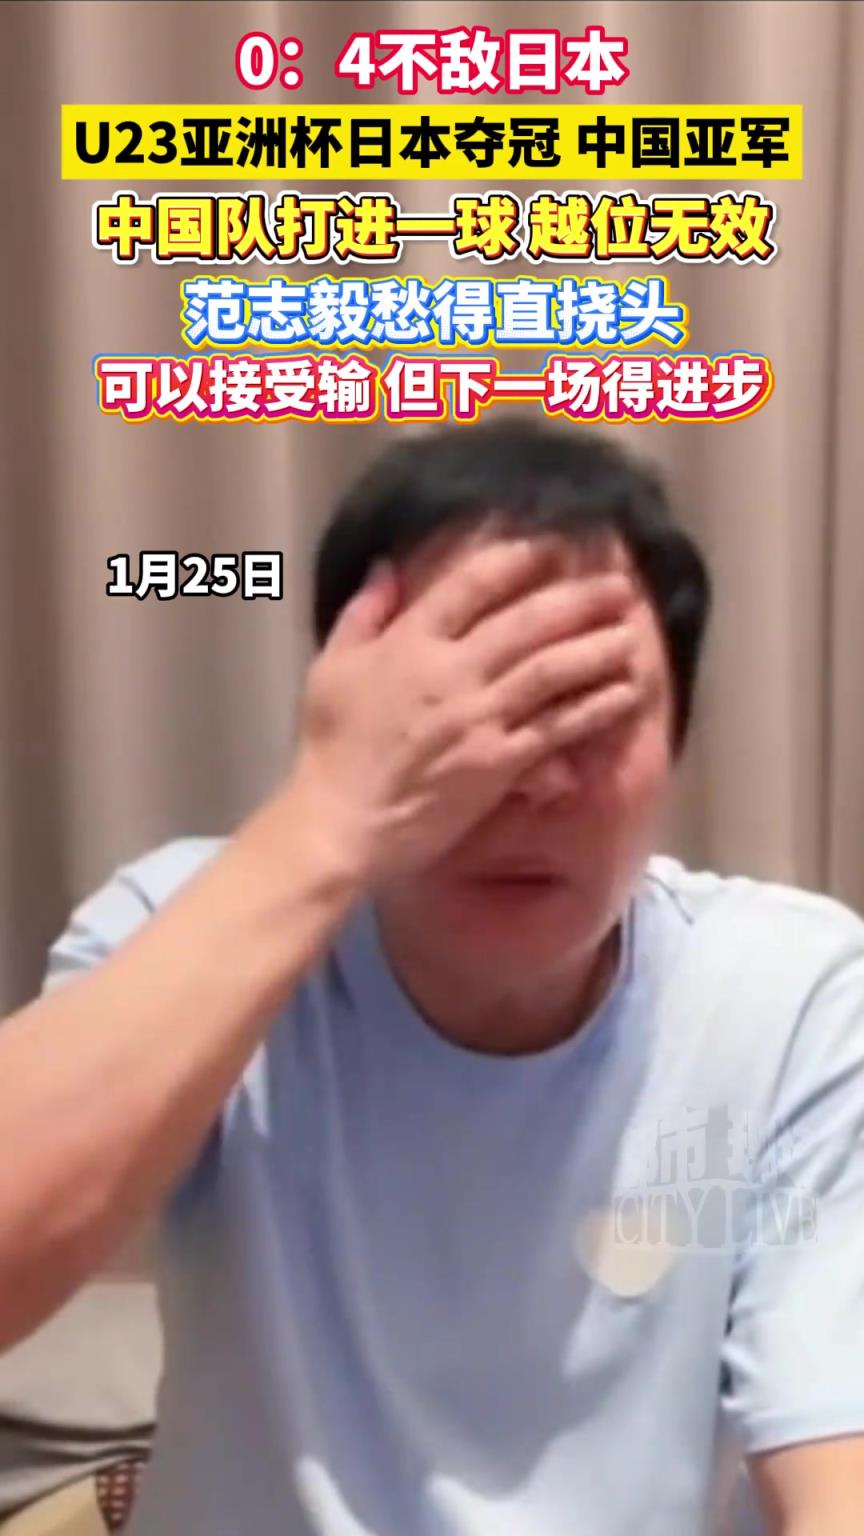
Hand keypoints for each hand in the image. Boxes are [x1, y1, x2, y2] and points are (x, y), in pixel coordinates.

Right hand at [290, 537, 639, 883]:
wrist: (341, 822)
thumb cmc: (330, 748)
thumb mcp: (331, 669)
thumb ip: (363, 614)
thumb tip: (388, 568)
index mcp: (410, 643)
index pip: (473, 584)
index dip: (519, 559)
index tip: (553, 546)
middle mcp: (452, 672)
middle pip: (528, 622)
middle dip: (578, 598)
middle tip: (618, 586)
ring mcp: (479, 717)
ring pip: (552, 670)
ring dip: (598, 648)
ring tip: (634, 633)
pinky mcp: (498, 762)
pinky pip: (556, 727)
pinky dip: (595, 708)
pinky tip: (625, 694)